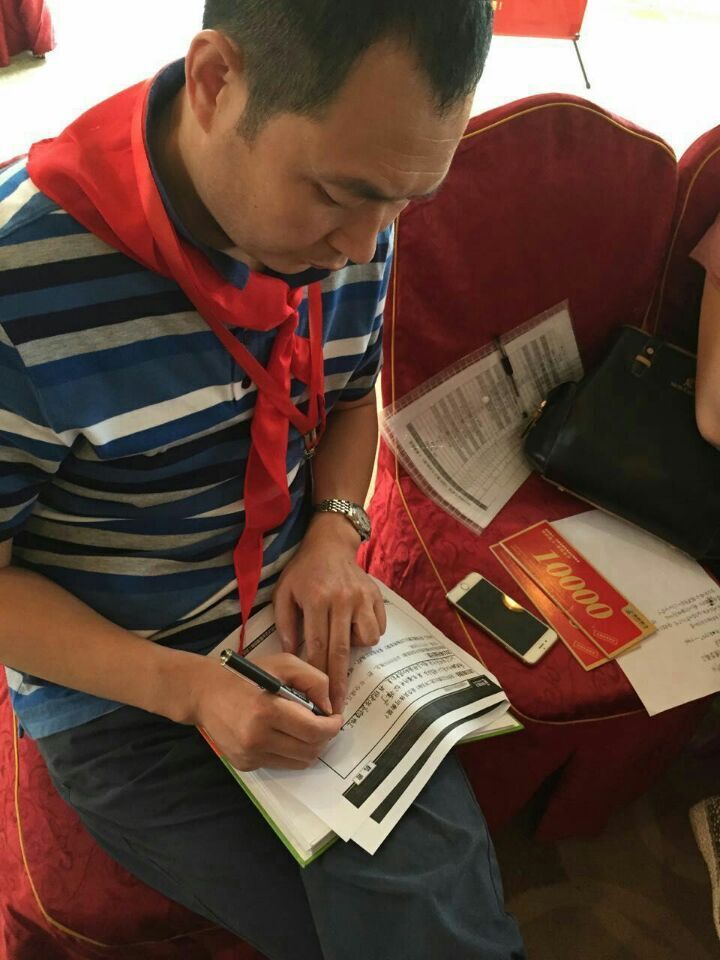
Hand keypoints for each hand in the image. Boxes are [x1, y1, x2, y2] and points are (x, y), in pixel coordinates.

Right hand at [190, 652, 341, 770]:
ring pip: (299, 762)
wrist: (203, 693)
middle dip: (324, 737)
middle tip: (323, 722)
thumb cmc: (245, 675)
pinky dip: (290, 751)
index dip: (332, 726)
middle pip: (310, 750)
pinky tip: (283, 734)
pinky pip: (281, 764)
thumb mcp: (283, 664)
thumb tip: (329, 707)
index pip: (314, 731)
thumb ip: (313, 680)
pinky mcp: (245, 765)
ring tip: (305, 728)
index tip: (335, 718)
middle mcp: (257, 739)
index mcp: (266, 711)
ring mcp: (250, 755)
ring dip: (309, 747)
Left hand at [273, 513, 386, 710]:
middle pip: (341, 650)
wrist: (330, 544)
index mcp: (317, 599)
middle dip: (339, 682)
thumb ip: (285, 624)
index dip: (317, 676)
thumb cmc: (303, 571)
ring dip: (354, 649)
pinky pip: (378, 628)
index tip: (317, 698)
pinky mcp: (377, 596)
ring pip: (365, 639)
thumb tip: (291, 655)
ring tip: (342, 640)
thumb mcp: (284, 593)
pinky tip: (353, 625)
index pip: (317, 646)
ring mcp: (362, 598)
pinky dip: (367, 633)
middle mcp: (342, 599)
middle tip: (336, 707)